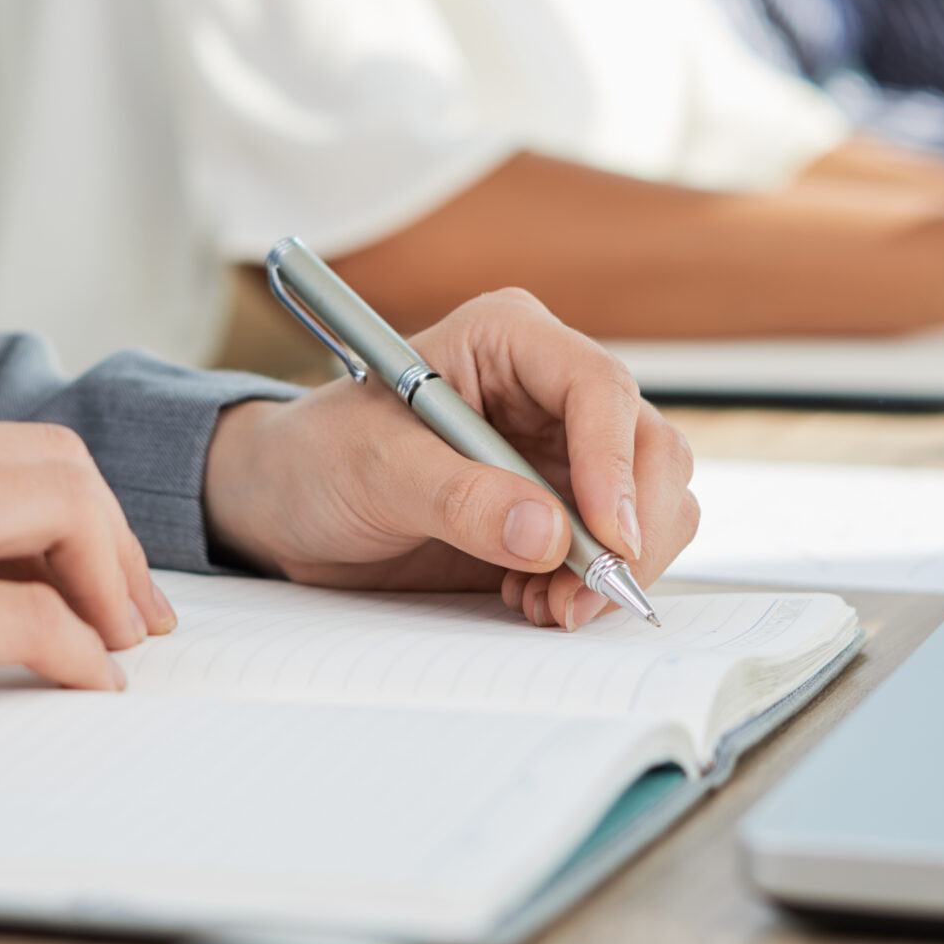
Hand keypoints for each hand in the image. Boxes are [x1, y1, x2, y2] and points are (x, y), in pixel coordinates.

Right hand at [0, 400, 164, 753]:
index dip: (60, 509)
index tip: (82, 569)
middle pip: (51, 461)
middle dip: (112, 537)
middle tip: (133, 614)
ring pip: (58, 510)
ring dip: (112, 581)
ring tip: (122, 646)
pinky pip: (28, 620)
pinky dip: (80, 651)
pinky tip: (89, 685)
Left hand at [202, 289, 697, 631]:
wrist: (289, 507)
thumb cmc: (318, 457)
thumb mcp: (373, 470)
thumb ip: (458, 499)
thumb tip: (548, 534)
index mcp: (509, 340)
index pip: (598, 388)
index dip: (614, 465)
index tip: (606, 538)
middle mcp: (552, 390)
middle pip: (651, 448)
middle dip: (632, 530)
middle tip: (584, 594)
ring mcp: (566, 452)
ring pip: (654, 504)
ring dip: (614, 568)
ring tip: (541, 603)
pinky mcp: (564, 510)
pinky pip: (621, 548)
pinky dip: (593, 586)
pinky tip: (532, 600)